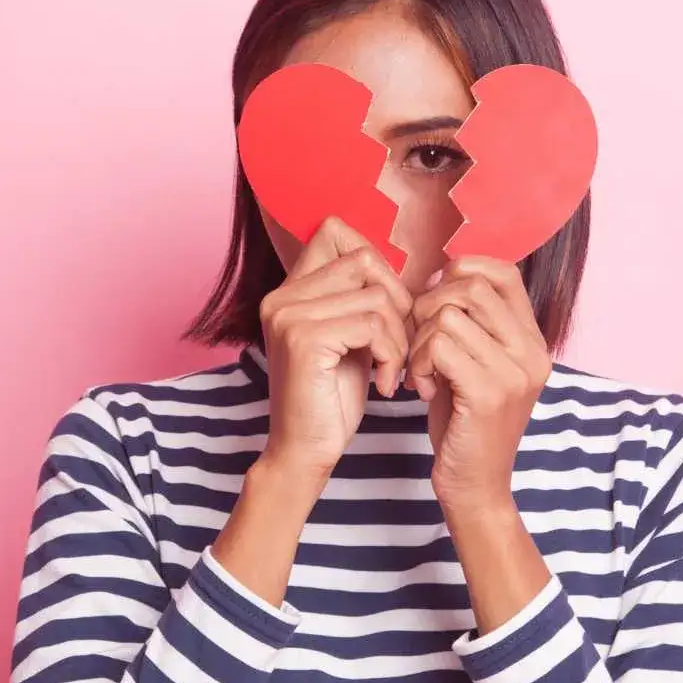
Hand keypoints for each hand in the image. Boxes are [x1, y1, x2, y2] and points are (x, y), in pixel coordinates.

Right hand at [259, 216, 412, 483]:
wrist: (305, 452)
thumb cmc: (332, 397)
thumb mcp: (349, 336)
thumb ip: (358, 297)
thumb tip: (396, 262)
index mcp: (289, 290)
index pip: (334, 230)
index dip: (376, 262)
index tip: (389, 308)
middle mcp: (282, 296)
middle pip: (364, 259)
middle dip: (397, 301)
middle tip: (400, 345)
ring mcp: (289, 315)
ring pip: (376, 296)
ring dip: (399, 336)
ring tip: (395, 369)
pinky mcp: (304, 339)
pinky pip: (373, 325)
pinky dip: (392, 354)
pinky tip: (386, 383)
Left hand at [408, 257, 552, 513]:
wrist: (476, 486)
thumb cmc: (466, 422)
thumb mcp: (475, 362)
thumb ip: (471, 321)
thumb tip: (442, 271)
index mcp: (533, 340)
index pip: (504, 271)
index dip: (461, 271)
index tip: (434, 300)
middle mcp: (532, 352)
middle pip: (471, 286)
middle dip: (428, 306)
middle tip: (418, 340)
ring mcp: (514, 372)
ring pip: (447, 316)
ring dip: (418, 341)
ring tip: (420, 371)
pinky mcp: (489, 393)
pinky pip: (439, 346)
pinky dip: (418, 363)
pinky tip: (420, 389)